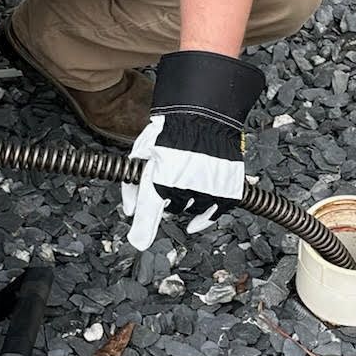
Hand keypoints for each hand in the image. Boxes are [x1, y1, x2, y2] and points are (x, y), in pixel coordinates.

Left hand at [121, 49, 265, 252]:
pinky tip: (199, 217)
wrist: (204, 114)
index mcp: (161, 176)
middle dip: (167, 198)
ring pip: (192, 210)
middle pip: (171, 208)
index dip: (143, 227)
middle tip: (169, 181)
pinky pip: (216, 213)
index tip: (139, 241)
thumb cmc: (170, 131)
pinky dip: (207, 217)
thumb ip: (133, 185)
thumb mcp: (142, 153)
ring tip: (186, 182)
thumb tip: (129, 211)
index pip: (149, 209)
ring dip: (186, 203)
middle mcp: (184, 186)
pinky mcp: (226, 190)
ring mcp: (207, 190)